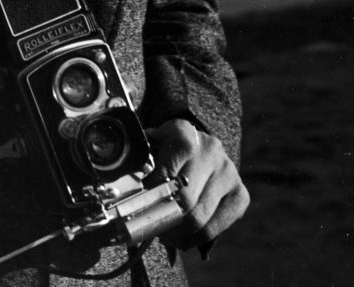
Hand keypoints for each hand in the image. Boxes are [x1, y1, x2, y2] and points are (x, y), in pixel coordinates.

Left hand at [146, 118, 249, 253]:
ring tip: (164, 236)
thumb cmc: (168, 150)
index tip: (138, 207)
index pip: (165, 172)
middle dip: (164, 219)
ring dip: (178, 234)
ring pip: (200, 218)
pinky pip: (216, 228)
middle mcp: (211, 150)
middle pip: (184, 199)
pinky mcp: (241, 194)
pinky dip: (195, 239)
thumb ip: (141, 164)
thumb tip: (130, 193)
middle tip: (150, 229)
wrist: (199, 146)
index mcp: (183, 133)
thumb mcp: (151, 146)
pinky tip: (182, 237)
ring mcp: (229, 172)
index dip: (151, 194)